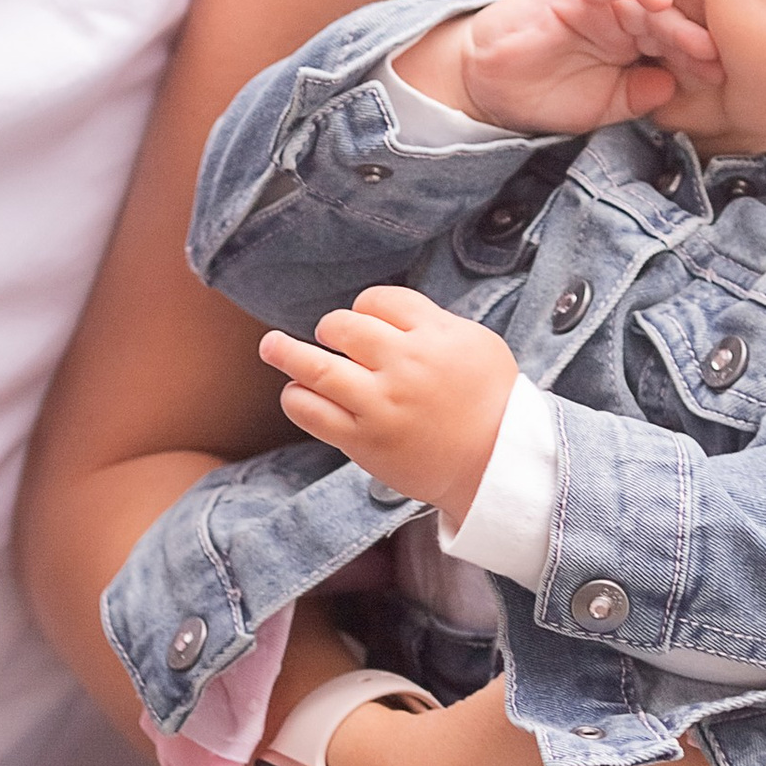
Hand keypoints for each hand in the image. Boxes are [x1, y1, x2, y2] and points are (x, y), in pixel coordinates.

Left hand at [260, 285, 520, 520]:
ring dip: (286, 352)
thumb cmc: (491, 401)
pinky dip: (297, 398)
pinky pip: (313, 412)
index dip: (367, 307)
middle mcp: (404, 365)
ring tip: (270, 346)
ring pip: (316, 368)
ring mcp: (381, 404)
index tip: (368, 319)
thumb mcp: (476, 343)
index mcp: (435, 335)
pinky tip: (295, 392)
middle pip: (344, 327)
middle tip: (330, 335)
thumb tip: (384, 314)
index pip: (379, 300)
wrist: (496, 465)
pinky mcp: (363, 441)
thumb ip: (432, 322)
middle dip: (332, 328)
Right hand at [399, 0, 718, 136]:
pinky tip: (659, 0)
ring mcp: (601, 1)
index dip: (696, 58)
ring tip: (696, 39)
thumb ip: (640, 96)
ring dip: (674, 18)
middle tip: (715, 58)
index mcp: (635, 43)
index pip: (675, 44)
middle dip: (693, 39)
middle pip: (668, 20)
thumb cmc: (547, 93)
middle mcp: (623, 17)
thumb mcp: (604, 106)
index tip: (719, 76)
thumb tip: (674, 87)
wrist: (490, 87)